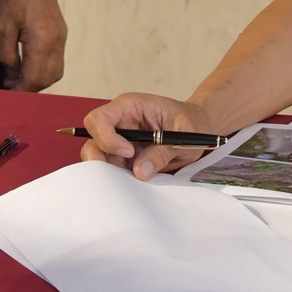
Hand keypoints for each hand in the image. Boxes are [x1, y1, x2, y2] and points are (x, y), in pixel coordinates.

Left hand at [0, 0, 66, 92]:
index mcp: (42, 42)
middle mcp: (57, 43)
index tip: (5, 94)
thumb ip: (7, 56)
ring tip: (18, 78)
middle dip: (30, 88)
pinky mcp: (62, 33)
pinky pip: (57, 61)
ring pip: (56, 72)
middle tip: (10, 88)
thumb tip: (11, 76)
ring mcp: (62, 38)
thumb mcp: (3, 27)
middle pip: (48, 80)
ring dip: (38, 81)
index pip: (34, 79)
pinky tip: (28, 66)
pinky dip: (44, 70)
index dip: (19, 91)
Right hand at [78, 93, 216, 180]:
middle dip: (99, 159)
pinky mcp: (125, 157)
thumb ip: (162, 152)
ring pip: (99, 158)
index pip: (100, 119)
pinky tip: (134, 184)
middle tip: (120, 174)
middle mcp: (120, 123)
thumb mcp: (184, 134)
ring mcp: (120, 141)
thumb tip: (139, 171)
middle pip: (92, 139)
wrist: (198, 129)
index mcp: (130, 107)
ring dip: (111, 172)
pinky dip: (119, 180)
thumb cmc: (192, 123)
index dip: (107, 137)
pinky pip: (113, 170)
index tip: (128, 152)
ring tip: (133, 181)